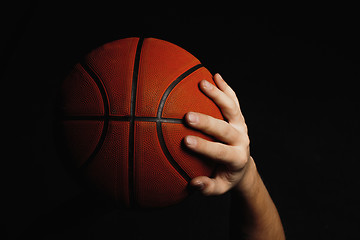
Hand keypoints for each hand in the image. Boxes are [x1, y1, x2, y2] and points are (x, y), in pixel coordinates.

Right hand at [184, 73, 253, 195]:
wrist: (242, 166)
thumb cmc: (226, 176)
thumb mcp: (219, 187)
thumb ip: (208, 188)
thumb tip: (193, 184)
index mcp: (236, 158)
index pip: (220, 152)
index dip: (204, 147)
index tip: (186, 141)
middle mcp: (241, 139)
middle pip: (225, 129)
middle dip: (206, 122)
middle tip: (188, 116)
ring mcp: (241, 125)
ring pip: (232, 108)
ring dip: (217, 95)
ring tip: (202, 84)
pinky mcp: (239, 117)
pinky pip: (233, 100)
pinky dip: (225, 88)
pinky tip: (215, 75)